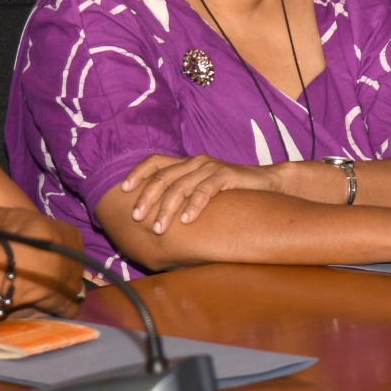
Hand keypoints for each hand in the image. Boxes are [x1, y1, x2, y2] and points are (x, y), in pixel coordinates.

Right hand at [0, 201, 85, 318]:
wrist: (27, 264)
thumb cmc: (25, 236)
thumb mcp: (11, 217)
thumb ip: (0, 212)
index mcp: (71, 234)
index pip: (64, 236)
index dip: (50, 241)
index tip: (35, 245)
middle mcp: (79, 257)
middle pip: (68, 260)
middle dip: (57, 264)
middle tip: (37, 269)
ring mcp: (75, 280)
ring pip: (72, 282)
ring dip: (60, 285)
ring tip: (41, 287)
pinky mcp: (69, 301)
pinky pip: (69, 306)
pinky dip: (61, 307)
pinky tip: (48, 306)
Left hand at [120, 154, 277, 233]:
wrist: (266, 183)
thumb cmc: (230, 193)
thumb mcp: (202, 191)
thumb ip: (183, 197)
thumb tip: (155, 221)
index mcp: (186, 163)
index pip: (154, 161)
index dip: (137, 173)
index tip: (123, 190)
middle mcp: (195, 162)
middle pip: (163, 176)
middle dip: (146, 198)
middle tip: (136, 217)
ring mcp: (210, 167)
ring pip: (180, 186)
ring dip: (166, 209)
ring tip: (158, 228)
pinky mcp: (226, 176)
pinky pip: (205, 191)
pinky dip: (193, 206)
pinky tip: (186, 221)